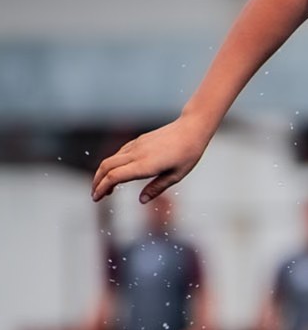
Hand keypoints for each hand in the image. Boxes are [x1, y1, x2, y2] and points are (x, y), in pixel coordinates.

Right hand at [91, 115, 214, 202]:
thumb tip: (141, 201)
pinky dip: (112, 165)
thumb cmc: (188, 154)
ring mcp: (136, 145)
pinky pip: (118, 154)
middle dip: (97, 182)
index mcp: (146, 164)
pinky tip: (117, 173)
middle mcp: (136, 154)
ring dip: (103, 174)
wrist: (191, 128)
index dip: (102, 188)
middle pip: (106, 167)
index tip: (96, 198)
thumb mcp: (176, 176)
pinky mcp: (137, 141)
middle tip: (96, 196)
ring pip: (110, 159)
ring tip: (106, 188)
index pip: (115, 177)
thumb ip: (157, 188)